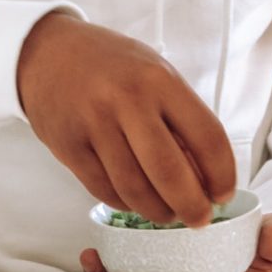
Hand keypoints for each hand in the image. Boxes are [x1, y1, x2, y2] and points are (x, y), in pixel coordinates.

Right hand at [17, 11, 236, 226]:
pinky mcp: (68, 147)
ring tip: (168, 214)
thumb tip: (206, 174)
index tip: (223, 194)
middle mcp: (127, 101)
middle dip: (191, 206)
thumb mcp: (155, 73)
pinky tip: (135, 201)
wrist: (47, 52)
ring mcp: (94, 125)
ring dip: (157, 211)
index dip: (222, 174)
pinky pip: (104, 190)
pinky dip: (125, 203)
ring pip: (134, 189)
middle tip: (199, 219)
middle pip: (169, 172)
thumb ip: (181, 117)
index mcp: (160, 80)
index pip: (207, 137)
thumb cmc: (111, 65)